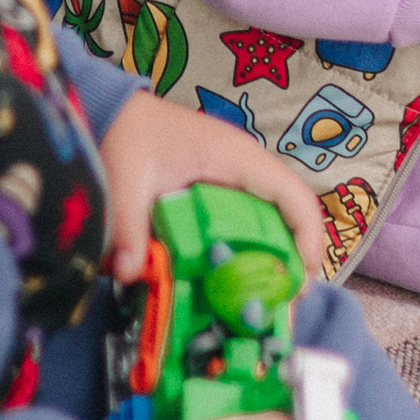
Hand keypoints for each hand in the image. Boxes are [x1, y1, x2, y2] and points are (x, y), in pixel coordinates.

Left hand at [99, 89, 325, 280]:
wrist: (111, 110)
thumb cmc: (126, 133)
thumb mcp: (125, 180)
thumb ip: (128, 227)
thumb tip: (130, 273)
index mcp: (235, 157)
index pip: (293, 196)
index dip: (307, 240)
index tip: (300, 283)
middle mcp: (245, 166)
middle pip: (291, 215)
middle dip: (293, 262)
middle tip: (281, 309)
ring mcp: (235, 176)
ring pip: (273, 220)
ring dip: (274, 259)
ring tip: (263, 302)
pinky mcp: (220, 188)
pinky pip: (250, 221)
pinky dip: (251, 250)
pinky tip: (235, 280)